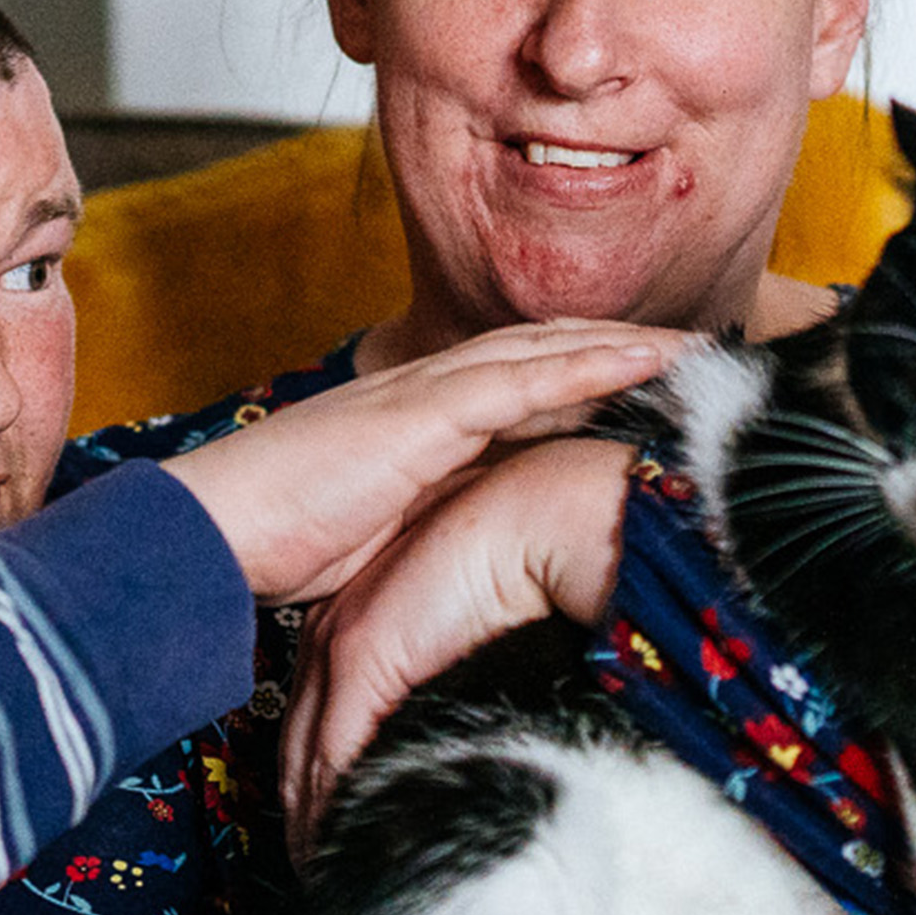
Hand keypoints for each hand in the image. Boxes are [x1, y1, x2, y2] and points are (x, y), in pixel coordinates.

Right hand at [161, 323, 677, 606]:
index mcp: (424, 425)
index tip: (663, 388)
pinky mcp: (417, 416)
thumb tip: (492, 570)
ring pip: (549, 351)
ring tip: (703, 347)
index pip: (528, 386)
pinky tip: (641, 360)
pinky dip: (585, 364)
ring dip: (630, 345)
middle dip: (630, 348)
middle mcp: (430, 395)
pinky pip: (518, 380)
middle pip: (552, 353)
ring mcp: (424, 397)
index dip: (596, 376)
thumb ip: (438, 534)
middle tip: (709, 351)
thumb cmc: (276, 550)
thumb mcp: (383, 543)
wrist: (206, 539)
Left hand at [282, 438, 635, 843]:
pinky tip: (339, 851)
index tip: (321, 835)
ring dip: (312, 826)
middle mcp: (329, 632)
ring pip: (305, 759)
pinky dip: (332, 808)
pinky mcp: (363, 657)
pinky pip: (334, 752)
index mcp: (351, 623)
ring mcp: (339, 644)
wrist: (540, 518)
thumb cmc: (522, 573)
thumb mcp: (470, 643)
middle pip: (295, 746)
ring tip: (326, 878)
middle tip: (317, 872)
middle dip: (301, 816)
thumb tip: (452, 753)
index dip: (311, 782)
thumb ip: (445, 690)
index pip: (310, 718)